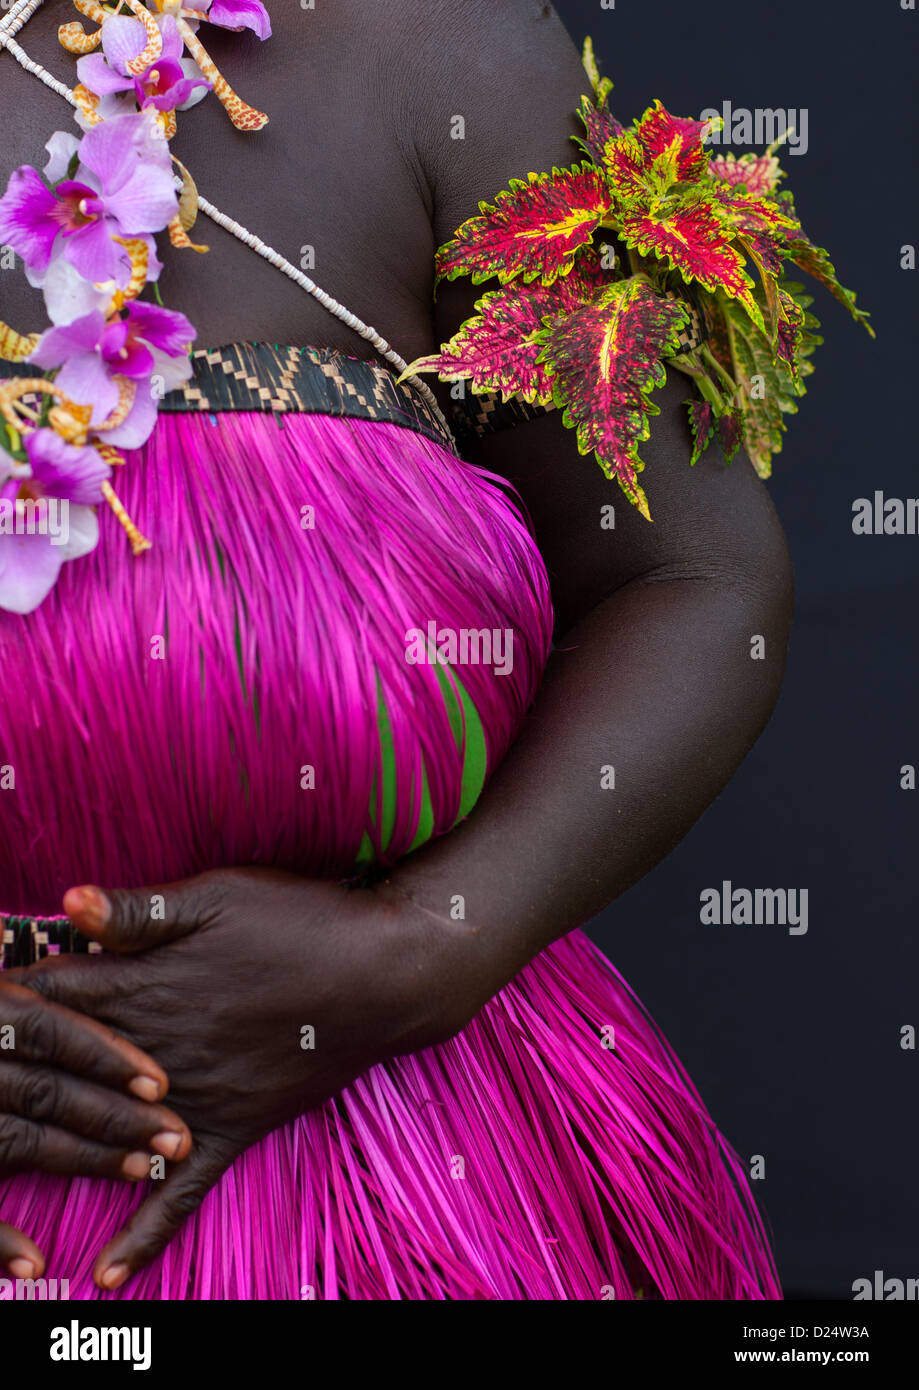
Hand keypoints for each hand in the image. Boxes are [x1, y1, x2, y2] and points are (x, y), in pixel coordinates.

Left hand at [9, 868, 464, 1289]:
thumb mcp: (221, 894)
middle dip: (15, 1075)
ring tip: (7, 1160)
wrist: (383, 973)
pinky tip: (107, 1273)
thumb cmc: (300, 919)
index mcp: (149, 983)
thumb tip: (66, 905)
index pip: (53, 996)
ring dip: (52, 1149)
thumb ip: (143, 910)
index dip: (9, 1000)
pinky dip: (145, 1232)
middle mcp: (158, 1050)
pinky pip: (181, 1191)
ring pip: (106, 1136)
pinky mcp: (233, 1127)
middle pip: (64, 1069)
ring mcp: (193, 1097)